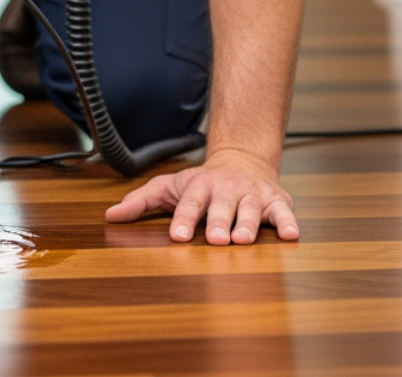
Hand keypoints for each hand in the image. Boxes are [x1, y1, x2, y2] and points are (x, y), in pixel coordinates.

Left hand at [104, 147, 298, 244]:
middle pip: (222, 206)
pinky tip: (291, 234)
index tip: (177, 235)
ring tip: (243, 240)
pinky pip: (284, 212)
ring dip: (248, 224)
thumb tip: (110, 216)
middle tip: (215, 239)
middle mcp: (227, 189)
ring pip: (251, 210)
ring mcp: (252, 194)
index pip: (189, 203)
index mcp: (200, 187)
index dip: (184, 218)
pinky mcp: (276, 200)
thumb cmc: (201, 184)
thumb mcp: (169, 187)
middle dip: (219, 222)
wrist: (241, 160)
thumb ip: (141, 201)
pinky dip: (288, 222)